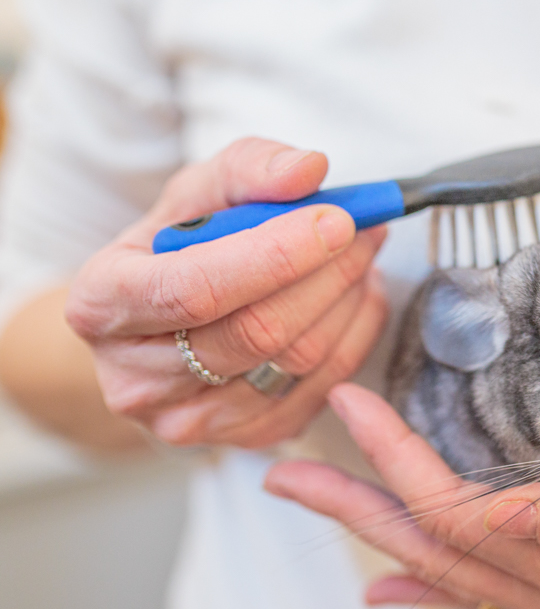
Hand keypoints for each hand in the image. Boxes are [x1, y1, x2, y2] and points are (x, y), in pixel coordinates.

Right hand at [65, 138, 388, 447]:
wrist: (162, 323)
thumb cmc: (178, 249)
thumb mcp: (197, 193)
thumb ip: (249, 168)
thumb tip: (308, 169)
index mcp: (104, 303)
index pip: (199, 288)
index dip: (277, 255)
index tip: (336, 219)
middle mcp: (135, 378)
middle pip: (258, 332)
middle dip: (327, 273)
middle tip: (365, 229)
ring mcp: (188, 421)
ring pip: (298, 362)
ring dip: (348, 301)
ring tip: (361, 257)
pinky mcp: (243, 440)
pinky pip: (322, 389)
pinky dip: (355, 336)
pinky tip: (357, 299)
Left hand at [264, 384, 539, 608]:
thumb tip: (516, 520)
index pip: (466, 519)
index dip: (400, 467)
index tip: (353, 407)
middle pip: (439, 549)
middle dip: (360, 505)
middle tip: (290, 467)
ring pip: (450, 568)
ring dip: (379, 532)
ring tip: (318, 497)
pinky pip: (485, 594)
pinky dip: (429, 581)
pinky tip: (386, 579)